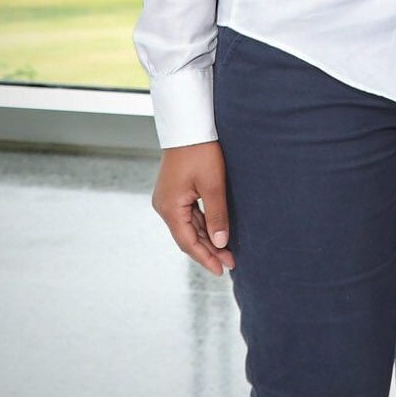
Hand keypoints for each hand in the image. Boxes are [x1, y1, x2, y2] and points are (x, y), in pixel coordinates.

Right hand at [152, 141, 233, 274]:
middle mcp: (165, 207)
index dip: (205, 257)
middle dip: (209, 251)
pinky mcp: (176, 193)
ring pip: (190, 227)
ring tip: (227, 253)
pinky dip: (204, 225)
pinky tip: (218, 233)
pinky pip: (190, 215)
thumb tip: (221, 243)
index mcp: (169, 208)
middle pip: (188, 236)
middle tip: (231, 264)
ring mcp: (169, 200)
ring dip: (208, 239)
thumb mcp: (213, 185)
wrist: (190, 126)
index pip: (188, 242)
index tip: (222, 269)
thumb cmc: (201, 152)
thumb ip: (217, 215)